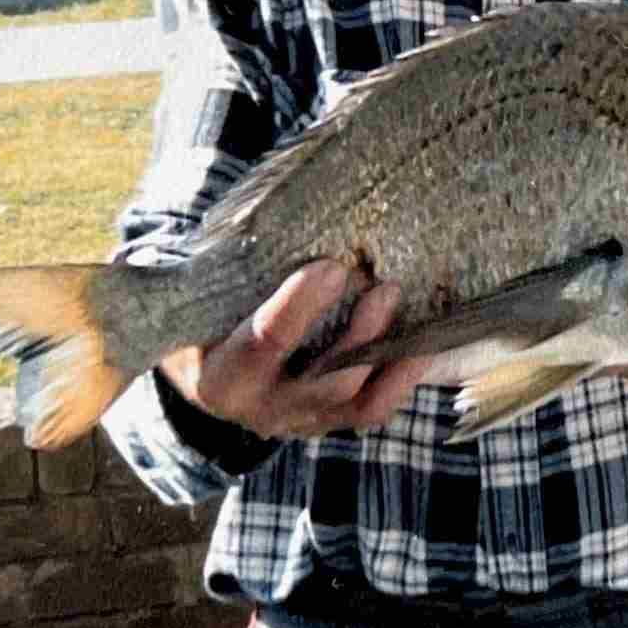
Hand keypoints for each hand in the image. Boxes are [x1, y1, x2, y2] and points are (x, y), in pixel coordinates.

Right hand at [160, 260, 427, 437]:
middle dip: (362, 335)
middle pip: (324, 382)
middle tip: (386, 287)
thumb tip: (289, 204)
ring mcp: (299, 421)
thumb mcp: (207, 297)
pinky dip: (401, 376)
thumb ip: (238, 268)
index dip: (300, 305)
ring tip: (407, 309)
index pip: (266, 342)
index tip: (332, 266)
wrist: (207, 368)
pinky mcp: (328, 423)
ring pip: (356, 402)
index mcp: (222, 376)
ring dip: (390, 355)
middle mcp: (262, 408)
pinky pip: (373, 408)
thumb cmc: (209, 316)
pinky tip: (420, 341)